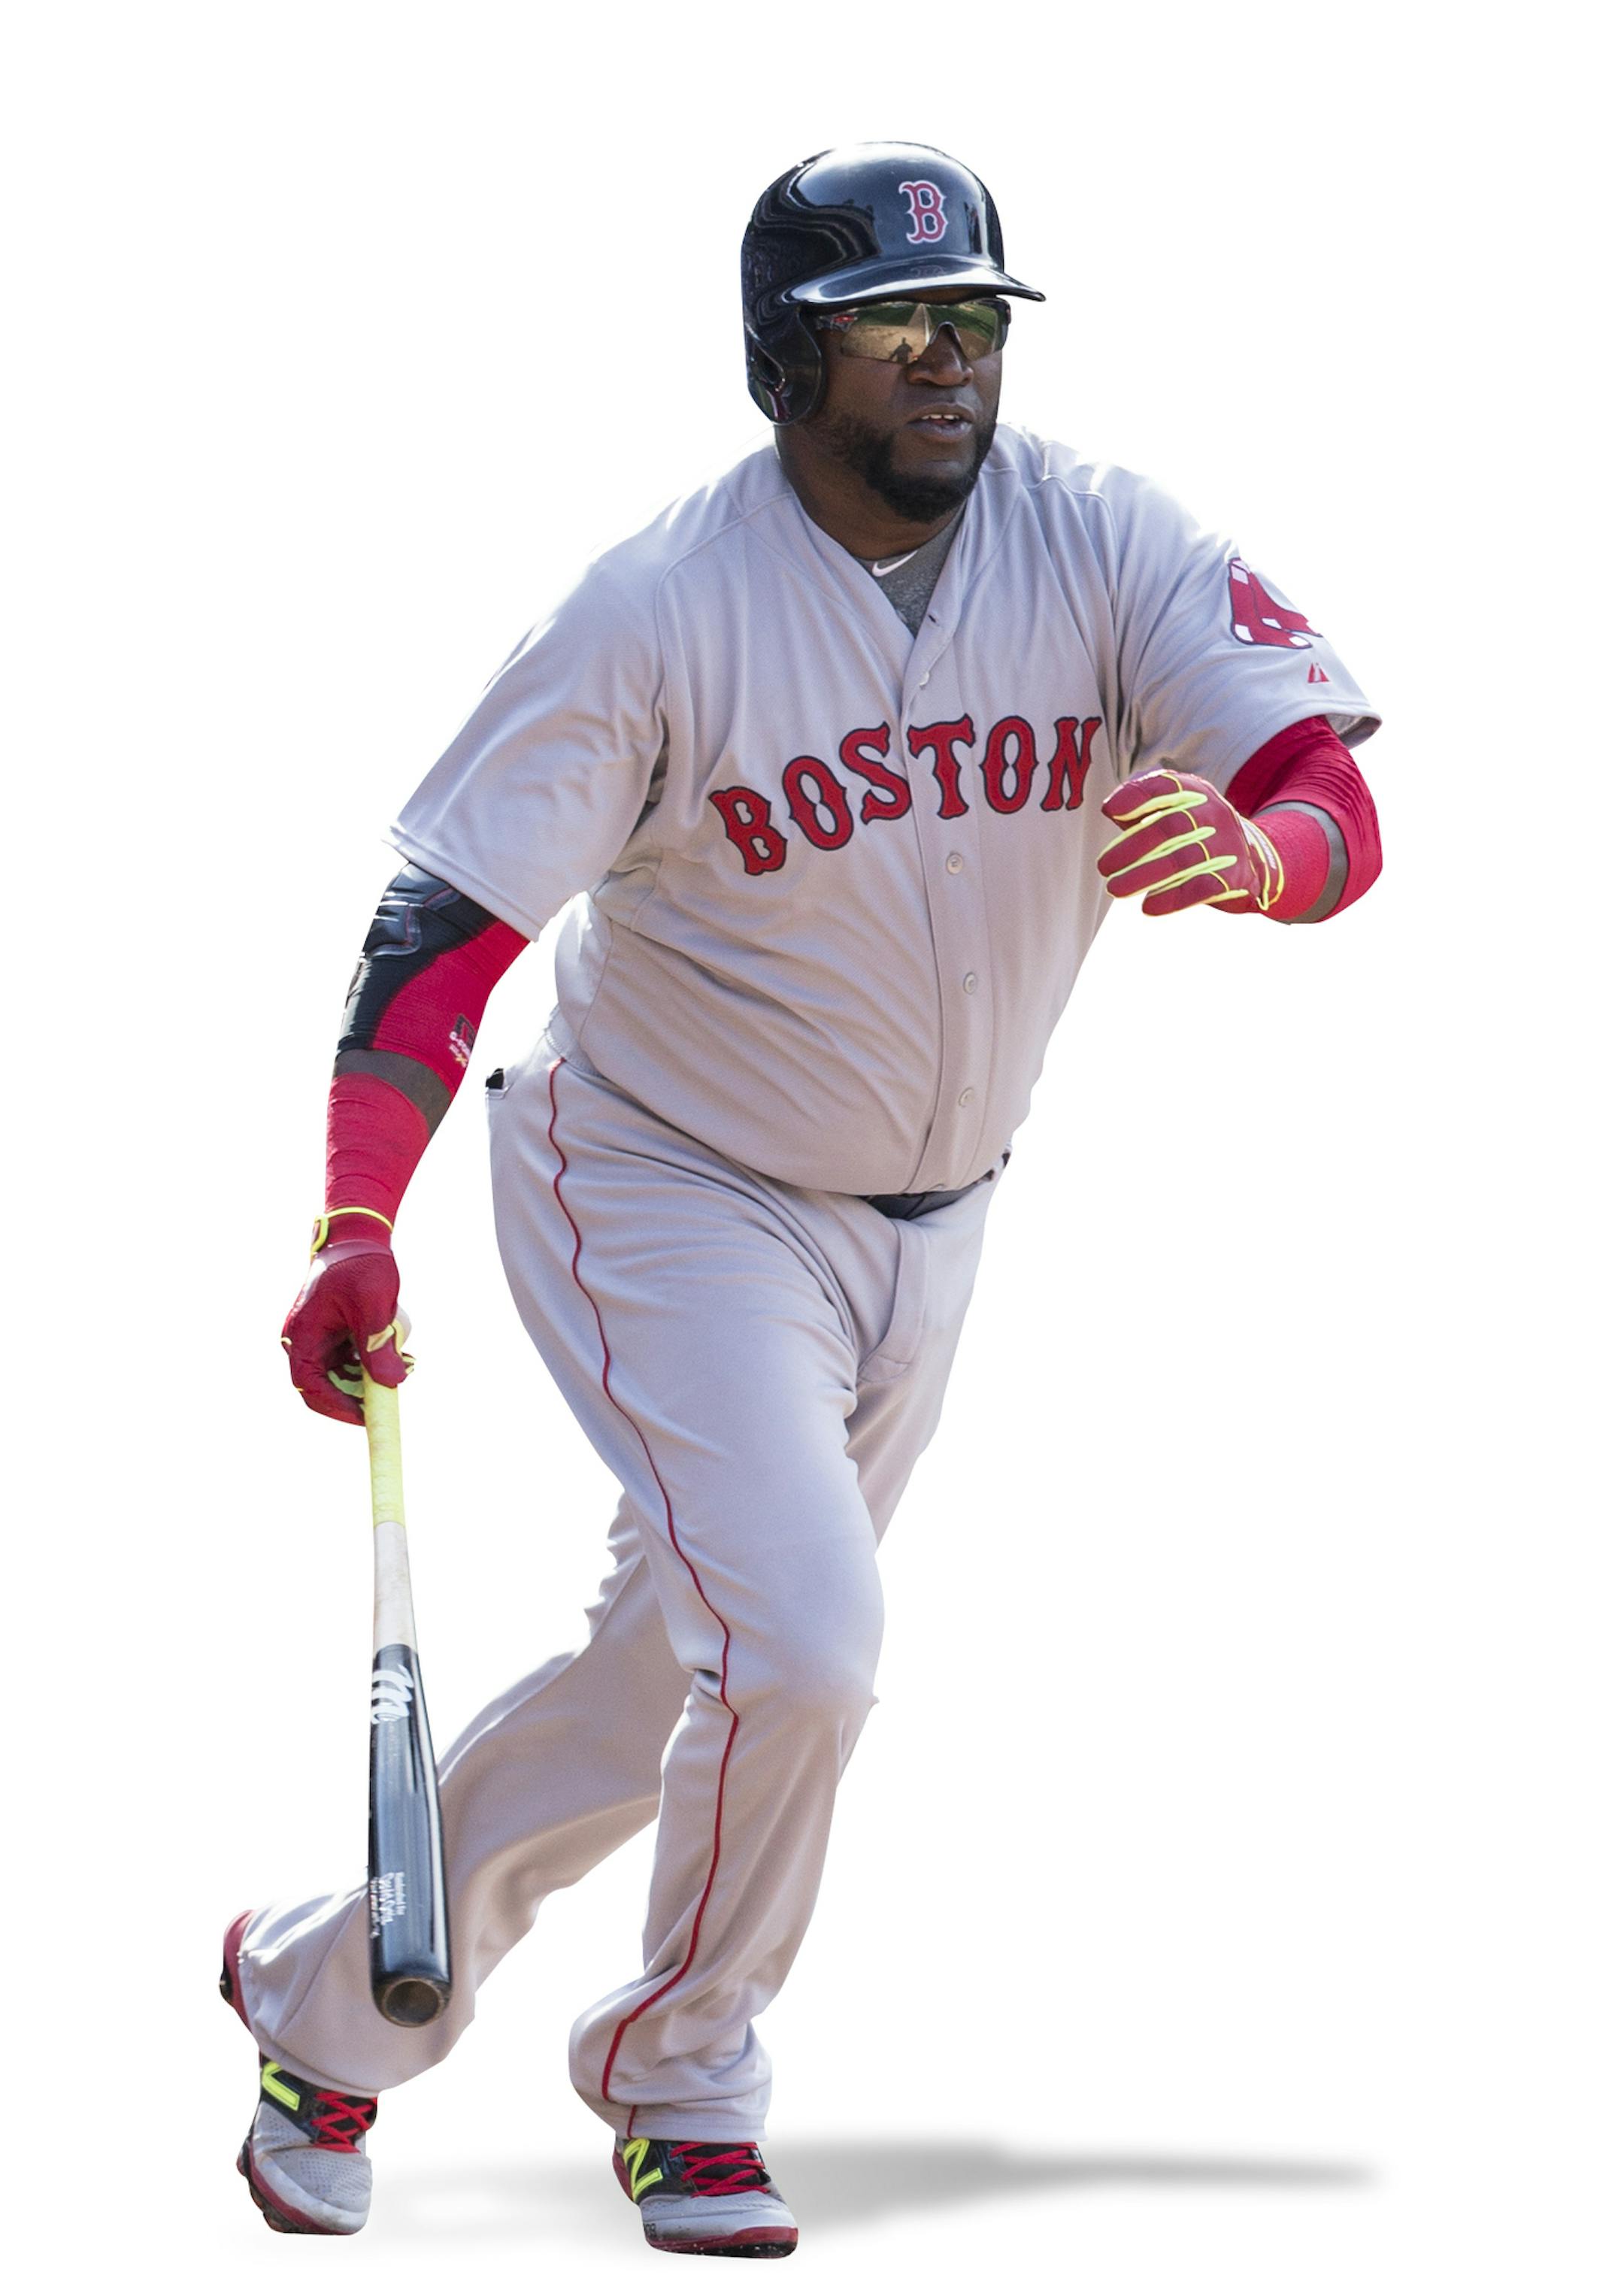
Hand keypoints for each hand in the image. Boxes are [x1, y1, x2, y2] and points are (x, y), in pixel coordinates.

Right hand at [281, 1221, 409, 1425]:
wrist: (358, 1236)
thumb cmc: (361, 1264)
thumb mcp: (373, 1304)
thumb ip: (378, 1344)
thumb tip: (391, 1383)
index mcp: (302, 1335)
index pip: (310, 1387)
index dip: (337, 1408)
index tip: (368, 1416)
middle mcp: (305, 1341)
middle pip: (326, 1386)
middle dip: (360, 1393)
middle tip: (393, 1393)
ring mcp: (319, 1338)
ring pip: (342, 1376)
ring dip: (370, 1378)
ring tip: (404, 1363)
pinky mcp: (335, 1335)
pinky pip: (351, 1361)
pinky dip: (373, 1362)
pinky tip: (398, 1352)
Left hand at [1098, 769, 1284, 916]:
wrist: (1255, 860)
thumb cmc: (1197, 836)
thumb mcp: (1173, 814)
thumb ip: (1142, 809)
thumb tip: (1111, 808)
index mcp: (1196, 793)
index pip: (1166, 786)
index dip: (1137, 795)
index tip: (1110, 810)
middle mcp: (1214, 814)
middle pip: (1168, 827)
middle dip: (1131, 847)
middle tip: (1104, 867)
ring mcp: (1227, 845)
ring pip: (1181, 859)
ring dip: (1143, 875)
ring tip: (1115, 888)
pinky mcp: (1235, 876)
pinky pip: (1202, 887)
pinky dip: (1173, 897)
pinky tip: (1149, 906)